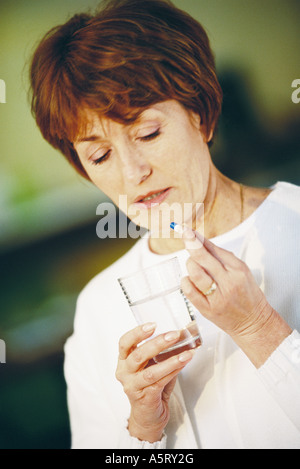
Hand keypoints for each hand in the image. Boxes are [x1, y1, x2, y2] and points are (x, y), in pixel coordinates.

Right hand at [115, 323, 194, 441]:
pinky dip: (173, 371)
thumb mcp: (151, 366)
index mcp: (123, 361)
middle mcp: (124, 373)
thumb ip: (159, 354)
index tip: (152, 325)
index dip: (137, 333)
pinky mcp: (144, 398)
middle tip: (174, 335)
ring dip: (171, 360)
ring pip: (151, 371)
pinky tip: (183, 364)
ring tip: (186, 353)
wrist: (148, 417)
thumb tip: (180, 338)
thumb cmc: (150, 387)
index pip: (124, 343)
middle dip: (158, 343)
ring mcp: (132, 386)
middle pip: (138, 355)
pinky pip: (160, 383)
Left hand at [180, 227, 291, 366]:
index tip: (187, 230)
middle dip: (190, 243)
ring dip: (190, 265)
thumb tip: (200, 240)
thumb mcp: (241, 271)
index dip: (197, 238)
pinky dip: (186, 281)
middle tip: (183, 234)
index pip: (214, 249)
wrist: (253, 323)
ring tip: (193, 265)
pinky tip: (190, 280)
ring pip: (195, 273)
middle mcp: (228, 282)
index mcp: (238, 270)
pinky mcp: (208, 309)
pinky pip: (189, 290)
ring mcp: (217, 297)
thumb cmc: (247, 295)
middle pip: (203, 257)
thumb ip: (222, 257)